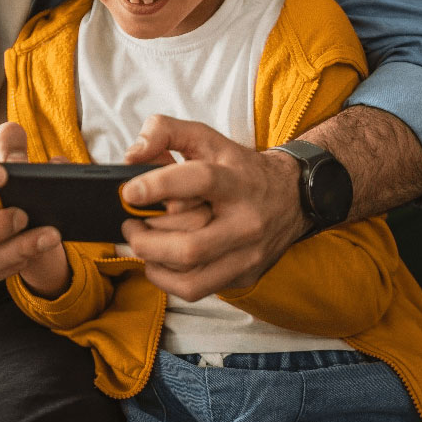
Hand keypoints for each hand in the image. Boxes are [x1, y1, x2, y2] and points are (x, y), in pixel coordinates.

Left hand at [119, 115, 304, 301]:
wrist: (292, 196)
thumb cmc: (239, 167)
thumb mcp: (206, 137)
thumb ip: (164, 132)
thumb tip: (132, 157)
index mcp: (236, 180)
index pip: (199, 181)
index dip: (159, 186)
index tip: (129, 192)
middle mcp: (246, 221)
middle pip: (190, 246)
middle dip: (147, 240)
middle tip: (130, 224)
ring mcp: (247, 254)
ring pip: (190, 276)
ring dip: (153, 262)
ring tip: (141, 241)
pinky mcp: (244, 275)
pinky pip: (196, 289)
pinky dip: (167, 279)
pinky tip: (158, 259)